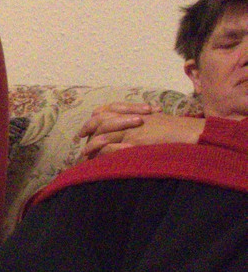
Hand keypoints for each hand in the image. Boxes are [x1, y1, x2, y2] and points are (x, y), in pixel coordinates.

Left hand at [78, 103, 203, 159]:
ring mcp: (132, 130)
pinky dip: (103, 154)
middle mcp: (130, 118)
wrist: (191, 132)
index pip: (107, 110)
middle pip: (101, 120)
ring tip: (84, 153)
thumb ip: (141, 121)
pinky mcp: (136, 142)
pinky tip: (97, 160)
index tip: (87, 125)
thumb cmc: (176, 128)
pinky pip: (113, 148)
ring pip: (104, 135)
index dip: (95, 117)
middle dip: (88, 128)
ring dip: (92, 145)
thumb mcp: (155, 120)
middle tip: (80, 137)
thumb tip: (131, 127)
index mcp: (134, 112)